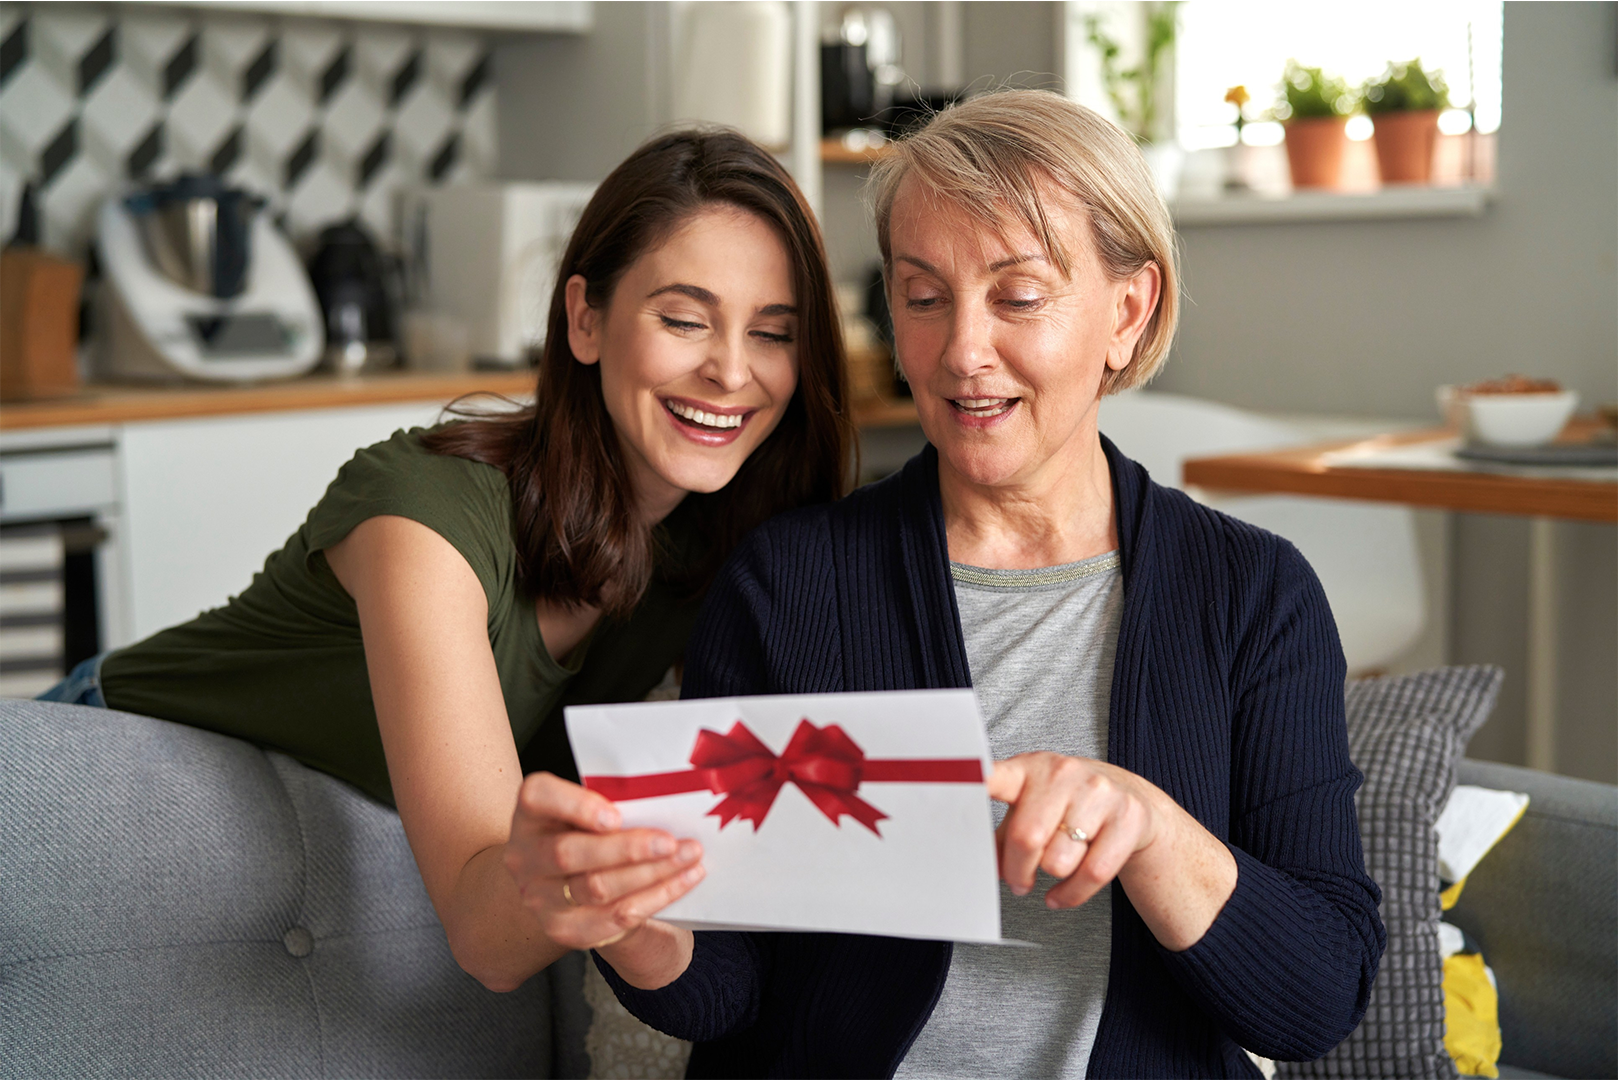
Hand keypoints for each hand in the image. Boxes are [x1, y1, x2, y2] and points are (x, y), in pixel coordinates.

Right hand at [504, 772, 703, 979]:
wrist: (573, 886)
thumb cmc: (588, 834)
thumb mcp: (588, 810)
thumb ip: (611, 802)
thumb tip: (664, 798)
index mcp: (530, 814)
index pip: (537, 797)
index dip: (575, 805)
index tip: (615, 815)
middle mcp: (524, 857)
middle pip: (569, 853)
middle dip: (626, 848)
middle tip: (670, 842)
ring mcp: (540, 898)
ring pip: (597, 888)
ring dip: (651, 873)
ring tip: (689, 856)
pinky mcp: (565, 929)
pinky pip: (616, 916)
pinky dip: (657, 896)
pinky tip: (684, 880)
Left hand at [988, 752, 1161, 910]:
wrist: (1127, 797)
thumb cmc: (1064, 804)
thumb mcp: (1029, 807)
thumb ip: (1003, 836)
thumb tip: (985, 867)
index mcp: (1028, 769)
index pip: (996, 777)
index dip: (975, 784)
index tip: (952, 787)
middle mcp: (1063, 773)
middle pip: (1028, 838)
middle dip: (1018, 871)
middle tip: (1018, 881)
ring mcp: (1098, 792)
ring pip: (1059, 861)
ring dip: (1050, 877)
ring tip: (1052, 869)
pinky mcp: (1127, 816)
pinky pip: (1093, 874)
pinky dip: (1071, 895)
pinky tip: (1061, 894)